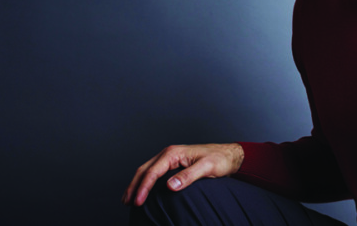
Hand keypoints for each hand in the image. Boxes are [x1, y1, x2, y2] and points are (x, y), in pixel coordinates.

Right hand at [122, 143, 244, 205]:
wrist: (228, 155)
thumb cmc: (219, 159)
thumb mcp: (206, 168)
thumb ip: (188, 176)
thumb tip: (170, 186)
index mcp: (174, 153)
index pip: (153, 171)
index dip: (144, 187)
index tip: (138, 202)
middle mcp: (169, 153)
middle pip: (144, 169)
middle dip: (134, 186)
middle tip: (128, 203)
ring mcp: (169, 157)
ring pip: (146, 170)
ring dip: (136, 184)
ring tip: (128, 199)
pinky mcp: (172, 163)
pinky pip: (153, 172)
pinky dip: (145, 181)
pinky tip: (142, 191)